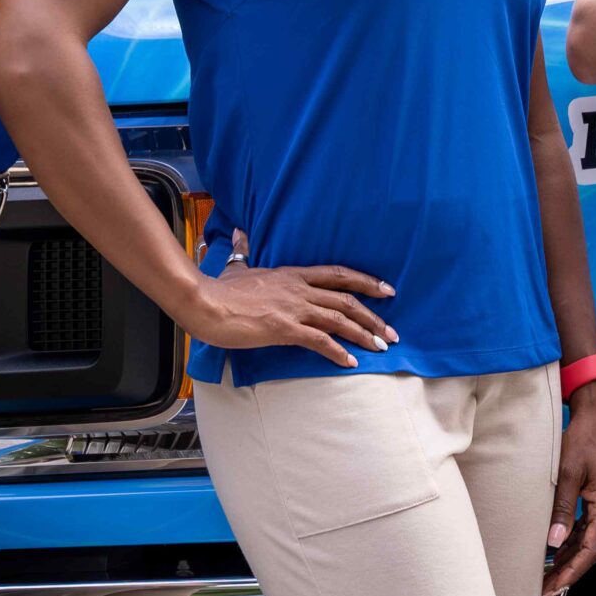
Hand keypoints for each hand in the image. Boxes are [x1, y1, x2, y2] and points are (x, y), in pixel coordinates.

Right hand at [184, 230, 399, 368]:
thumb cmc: (218, 289)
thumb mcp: (236, 266)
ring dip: (363, 334)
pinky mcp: (283, 328)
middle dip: (373, 316)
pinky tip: (350, 361)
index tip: (387, 290)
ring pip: (339, 319)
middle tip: (391, 332)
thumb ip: (244, 251)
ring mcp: (293, 308)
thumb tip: (240, 234)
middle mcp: (298, 289)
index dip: (366, 282)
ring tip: (380, 347)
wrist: (203, 301)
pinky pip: (319, 341)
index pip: (338, 275)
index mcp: (292, 274)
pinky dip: (337, 351)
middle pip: (346, 300)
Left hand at [545, 383, 595, 594]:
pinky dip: (572, 541)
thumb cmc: (584, 438)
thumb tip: (553, 542)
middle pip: (590, 551)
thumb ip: (562, 508)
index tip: (552, 589)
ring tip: (547, 574)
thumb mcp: (569, 473)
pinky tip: (556, 549)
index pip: (590, 552)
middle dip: (568, 571)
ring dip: (569, 557)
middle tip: (544, 589)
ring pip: (589, 540)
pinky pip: (588, 527)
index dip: (571, 573)